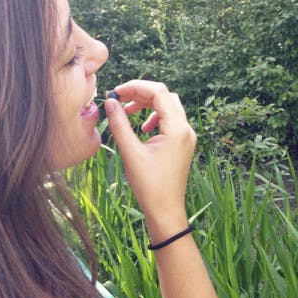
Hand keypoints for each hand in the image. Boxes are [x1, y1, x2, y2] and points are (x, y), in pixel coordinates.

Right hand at [104, 81, 196, 237]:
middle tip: (119, 100)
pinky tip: (142, 129)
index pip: (158, 92)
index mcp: (177, 129)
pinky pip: (171, 120)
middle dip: (141, 94)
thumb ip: (119, 124)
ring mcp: (187, 137)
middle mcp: (186, 130)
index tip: (116, 92)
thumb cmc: (149, 186)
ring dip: (147, 105)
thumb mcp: (130, 152)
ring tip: (127, 114)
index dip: (136, 87)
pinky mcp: (183, 144)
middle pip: (165, 96)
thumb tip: (110, 102)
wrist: (165, 210)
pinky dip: (155, 117)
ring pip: (168, 107)